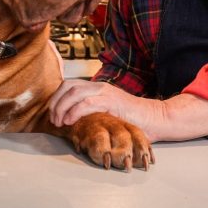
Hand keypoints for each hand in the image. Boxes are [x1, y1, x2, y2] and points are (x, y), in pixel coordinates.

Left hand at [48, 79, 167, 141]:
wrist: (155, 119)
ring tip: (59, 122)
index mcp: (96, 88)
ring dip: (62, 107)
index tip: (52, 114)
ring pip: (75, 92)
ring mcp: (106, 92)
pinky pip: (87, 103)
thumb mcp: (106, 115)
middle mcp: (99, 86)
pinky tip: (69, 121)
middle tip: (53, 120)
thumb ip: (91, 114)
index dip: (56, 98)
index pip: (68, 85)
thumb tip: (71, 123)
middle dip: (56, 102)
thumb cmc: (131, 120)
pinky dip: (74, 111)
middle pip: (68, 86)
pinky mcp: (112, 101)